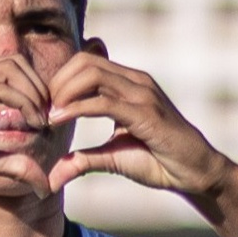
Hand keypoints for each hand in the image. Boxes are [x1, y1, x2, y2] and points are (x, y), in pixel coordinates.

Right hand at [0, 54, 55, 203]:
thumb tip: (44, 183)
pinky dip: (23, 104)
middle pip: (15, 61)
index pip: (11, 68)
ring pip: (11, 69)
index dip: (34, 89)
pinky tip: (31, 125)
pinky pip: (1, 89)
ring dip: (34, 93)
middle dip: (39, 86)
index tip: (45, 118)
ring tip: (41, 122)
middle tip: (48, 117)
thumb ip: (14, 164)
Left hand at [44, 52, 237, 202]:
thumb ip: (84, 160)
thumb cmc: (158, 162)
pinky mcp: (146, 113)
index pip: (86, 63)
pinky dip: (77, 108)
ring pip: (92, 74)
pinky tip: (60, 121)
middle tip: (43, 111)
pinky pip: (104, 102)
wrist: (194, 173)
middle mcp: (136, 81)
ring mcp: (143, 94)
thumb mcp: (112, 158)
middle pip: (84, 61)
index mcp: (129, 84)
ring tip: (50, 116)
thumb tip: (53, 175)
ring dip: (64, 93)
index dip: (60, 81)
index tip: (45, 108)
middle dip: (57, 83)